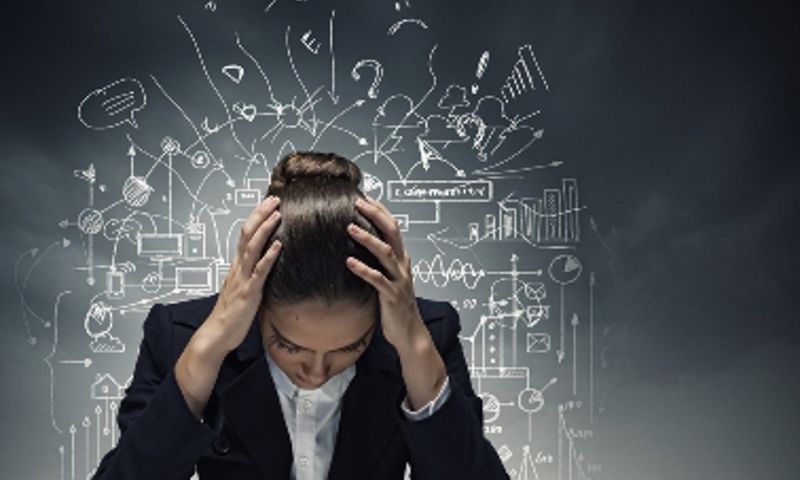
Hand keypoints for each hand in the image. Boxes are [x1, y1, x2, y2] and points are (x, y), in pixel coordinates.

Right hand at [208, 195, 282, 353]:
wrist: (216, 334)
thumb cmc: (231, 314)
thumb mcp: (243, 289)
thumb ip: (252, 275)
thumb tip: (264, 265)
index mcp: (237, 266)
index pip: (246, 235)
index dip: (256, 218)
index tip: (269, 203)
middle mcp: (238, 268)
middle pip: (247, 234)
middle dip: (260, 215)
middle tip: (274, 199)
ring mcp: (242, 279)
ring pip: (252, 248)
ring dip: (265, 229)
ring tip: (277, 214)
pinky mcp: (248, 292)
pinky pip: (259, 271)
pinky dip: (269, 256)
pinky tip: (279, 245)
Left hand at [345, 196, 422, 348]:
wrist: (410, 333)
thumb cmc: (395, 306)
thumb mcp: (389, 279)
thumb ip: (380, 263)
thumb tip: (360, 247)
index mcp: (402, 259)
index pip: (393, 228)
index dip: (381, 211)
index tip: (365, 197)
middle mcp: (402, 266)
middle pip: (392, 233)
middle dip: (376, 215)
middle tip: (358, 203)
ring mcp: (399, 280)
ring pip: (385, 253)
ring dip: (367, 238)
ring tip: (350, 227)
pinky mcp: (392, 296)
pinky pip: (377, 280)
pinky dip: (363, 269)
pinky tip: (348, 262)